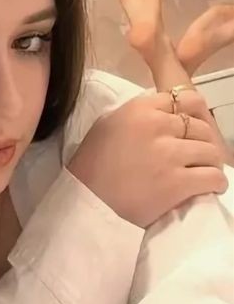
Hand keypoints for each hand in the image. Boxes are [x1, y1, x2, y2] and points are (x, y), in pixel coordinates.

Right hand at [67, 90, 227, 227]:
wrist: (87, 203)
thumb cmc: (91, 165)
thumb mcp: (106, 124)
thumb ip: (136, 113)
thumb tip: (161, 112)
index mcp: (139, 109)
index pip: (182, 99)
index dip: (188, 115)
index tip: (187, 129)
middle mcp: (156, 126)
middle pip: (200, 126)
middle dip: (201, 141)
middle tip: (196, 155)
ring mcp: (169, 154)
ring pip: (211, 151)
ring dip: (210, 163)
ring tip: (203, 172)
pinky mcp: (178, 183)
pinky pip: (214, 177)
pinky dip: (216, 183)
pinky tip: (209, 186)